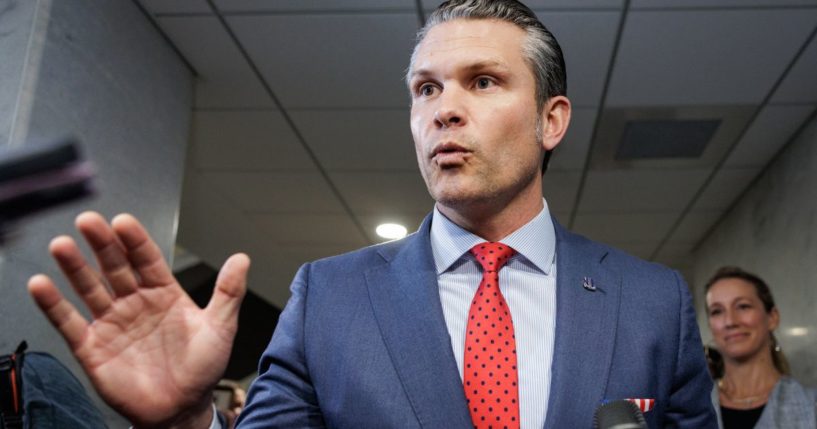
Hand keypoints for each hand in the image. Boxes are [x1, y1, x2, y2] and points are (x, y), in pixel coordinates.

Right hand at [28, 212, 249, 427]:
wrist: (181, 409)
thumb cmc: (202, 368)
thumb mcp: (220, 327)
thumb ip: (228, 292)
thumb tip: (242, 258)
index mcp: (164, 293)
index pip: (146, 259)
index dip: (134, 240)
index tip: (123, 222)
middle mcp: (135, 302)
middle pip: (114, 266)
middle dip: (102, 244)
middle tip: (89, 222)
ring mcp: (112, 323)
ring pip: (89, 288)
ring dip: (75, 267)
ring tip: (62, 244)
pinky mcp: (93, 346)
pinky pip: (70, 322)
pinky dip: (53, 304)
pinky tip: (42, 284)